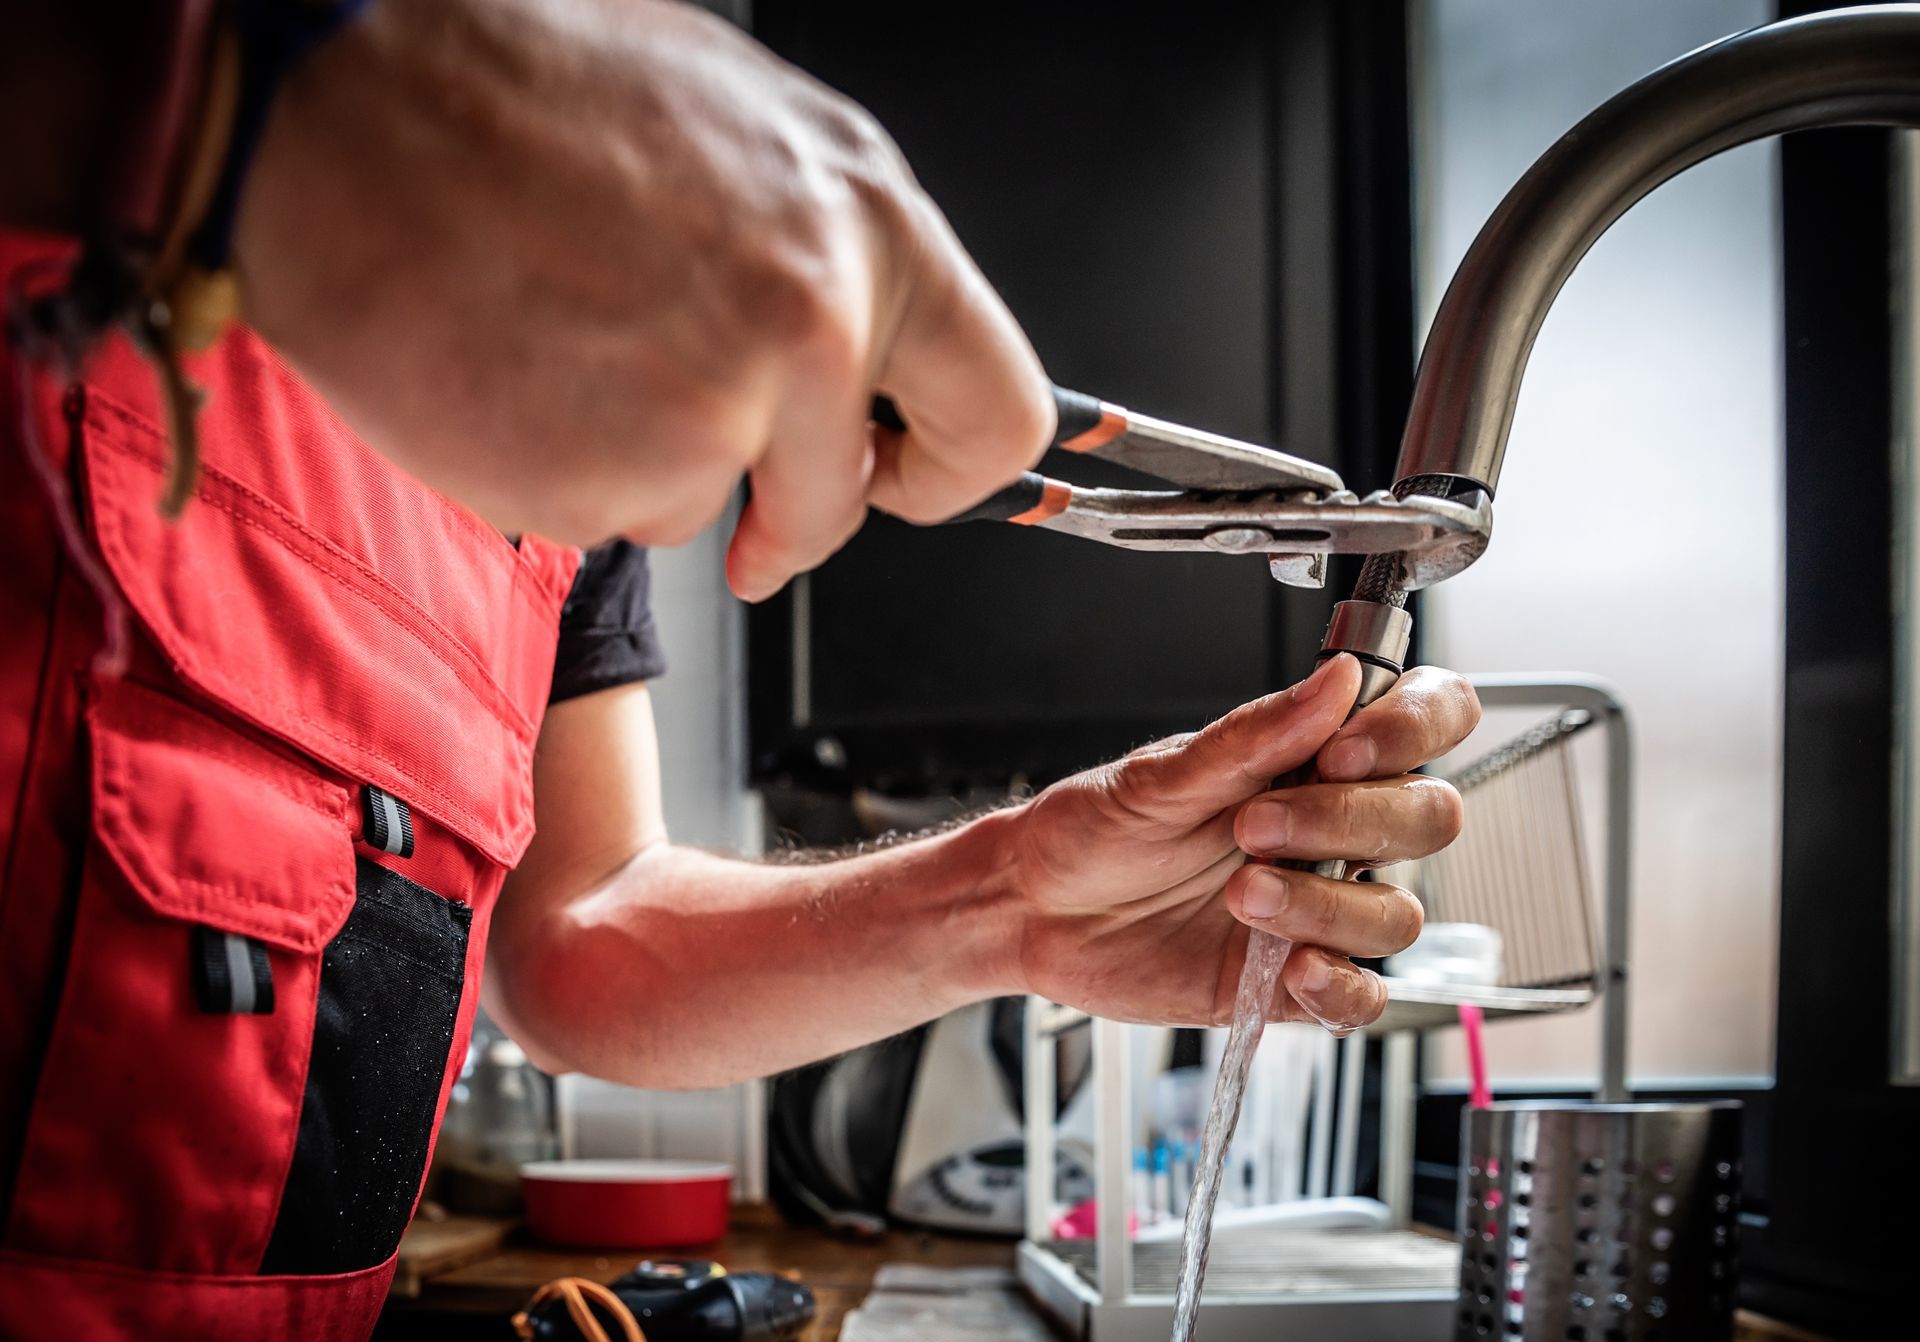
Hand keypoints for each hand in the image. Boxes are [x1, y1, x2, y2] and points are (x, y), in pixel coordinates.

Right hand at [235, 0, 1050, 593]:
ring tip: (564, 333)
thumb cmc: (518, 84)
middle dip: (797, 512)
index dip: (948, 468)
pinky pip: (608, 514)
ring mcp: (707, 417)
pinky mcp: (600, 485)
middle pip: (845, 502)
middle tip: (726, 476)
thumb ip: (826, 255)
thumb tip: (866, 348)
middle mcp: (811, 327)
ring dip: (643, 456)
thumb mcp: (742, 131)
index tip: (899, 475)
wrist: (333, 96)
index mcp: (868, 223)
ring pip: (707, 504)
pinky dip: (562, 466)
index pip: (998, 409)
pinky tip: (514, 364)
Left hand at [1002, 655, 1479, 1031]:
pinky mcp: (1294, 984)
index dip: (1413, 729)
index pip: (1427, 721)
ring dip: (1326, 905)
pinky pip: (1364, 997)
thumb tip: (1336, 680)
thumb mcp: (1161, 776)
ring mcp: (1319, 908)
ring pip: (1398, 913)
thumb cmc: (1094, 829)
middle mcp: (1332, 832)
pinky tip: (1288, 967)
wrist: (1035, 909)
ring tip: (1239, 895)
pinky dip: (1338, 986)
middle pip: (1429, 818)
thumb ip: (1255, 735)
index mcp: (1313, 759)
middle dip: (1354, 822)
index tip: (1343, 750)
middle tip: (1255, 827)